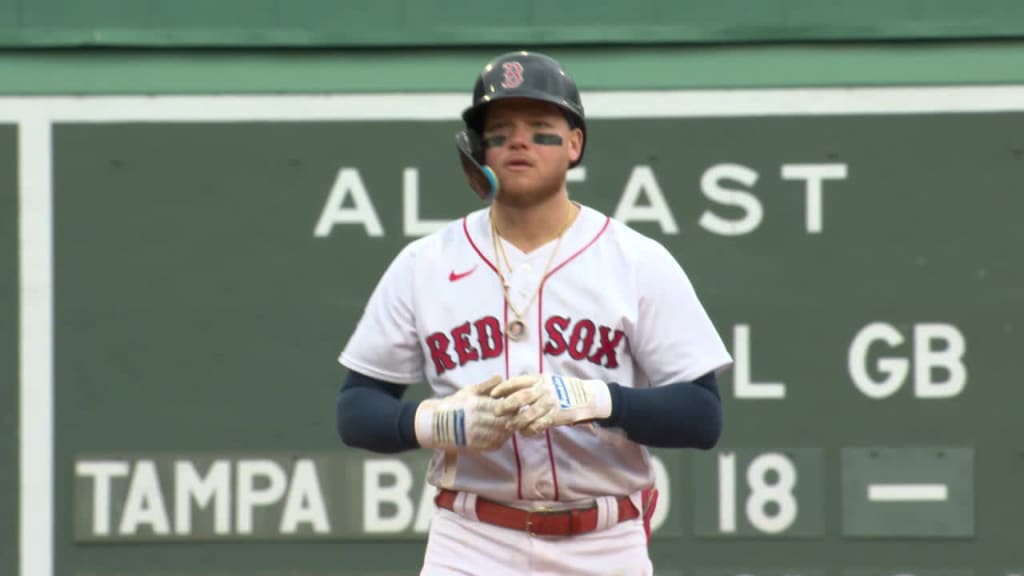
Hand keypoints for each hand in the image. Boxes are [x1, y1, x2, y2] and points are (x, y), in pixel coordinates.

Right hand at [414, 375, 511, 450]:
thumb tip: (501, 377)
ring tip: (509, 425)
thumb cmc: (455, 404)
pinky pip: (493, 445)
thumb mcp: (469, 390)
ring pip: (500, 435)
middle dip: (512, 420)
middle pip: (503, 422)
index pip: (502, 407)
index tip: (514, 405)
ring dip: (508, 431)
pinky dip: (501, 440)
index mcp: (476, 404)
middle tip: (515, 416)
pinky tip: (501, 435)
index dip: (512, 407)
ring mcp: (474, 434)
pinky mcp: (473, 445)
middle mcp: (476, 419)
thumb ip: (487, 385)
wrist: (436, 422)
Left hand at [490, 373, 611, 435]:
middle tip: (497, 412)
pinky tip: (523, 432)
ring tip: (509, 426)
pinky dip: (529, 430)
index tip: (492, 394)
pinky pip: (539, 424)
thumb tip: (507, 390)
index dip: (503, 388)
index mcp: (538, 379)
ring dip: (517, 421)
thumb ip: (529, 385)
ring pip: (529, 414)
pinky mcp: (556, 416)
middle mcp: (544, 389)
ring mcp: (550, 403)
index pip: (517, 382)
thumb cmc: (560, 388)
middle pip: (521, 398)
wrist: (585, 396)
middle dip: (507, 406)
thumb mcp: (545, 380)